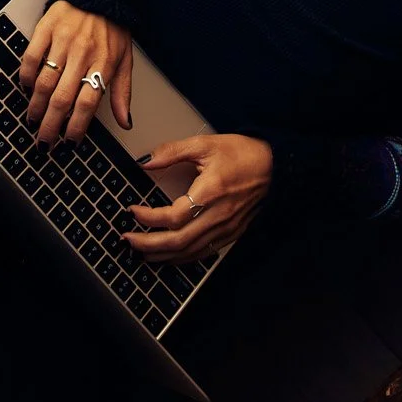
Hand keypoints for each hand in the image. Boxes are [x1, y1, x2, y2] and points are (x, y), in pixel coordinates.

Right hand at [19, 0, 132, 146]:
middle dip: (51, 125)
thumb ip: (123, 92)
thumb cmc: (113, 26)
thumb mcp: (126, 59)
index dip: (76, 127)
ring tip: (33, 119)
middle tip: (44, 141)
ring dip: (36, 106)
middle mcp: (82, 54)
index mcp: (104, 64)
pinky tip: (26, 88)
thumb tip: (126, 122)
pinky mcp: (46, 29)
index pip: (87, 104)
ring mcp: (62, 41)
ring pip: (44, 82)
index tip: (70, 142)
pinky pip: (31, 57)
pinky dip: (26, 76)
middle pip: (62, 99)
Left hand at [126, 132, 272, 263]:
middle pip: (178, 241)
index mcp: (211, 192)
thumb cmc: (241, 153)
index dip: (149, 218)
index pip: (174, 216)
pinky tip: (168, 255)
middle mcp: (219, 215)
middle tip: (128, 239)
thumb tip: (145, 160)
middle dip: (149, 243)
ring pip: (189, 252)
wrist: (273, 165)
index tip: (133, 211)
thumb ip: (172, 152)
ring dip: (162, 255)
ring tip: (141, 251)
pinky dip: (182, 258)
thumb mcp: (205, 144)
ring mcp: (226, 228)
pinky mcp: (231, 234)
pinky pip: (203, 253)